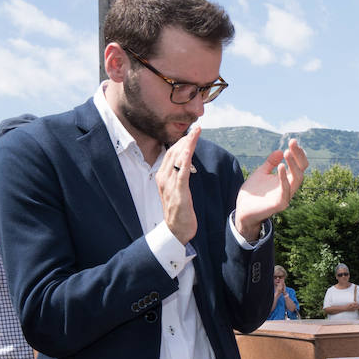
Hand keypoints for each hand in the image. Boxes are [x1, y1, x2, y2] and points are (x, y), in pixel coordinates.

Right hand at [155, 126, 199, 243]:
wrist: (176, 230)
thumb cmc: (179, 211)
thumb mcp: (178, 190)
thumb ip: (180, 176)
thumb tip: (187, 164)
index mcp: (162, 176)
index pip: (171, 153)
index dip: (181, 142)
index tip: (192, 132)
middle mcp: (163, 178)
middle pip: (173, 152)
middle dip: (185, 139)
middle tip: (197, 128)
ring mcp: (169, 184)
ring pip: (177, 159)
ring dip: (187, 144)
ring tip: (196, 132)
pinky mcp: (178, 192)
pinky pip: (181, 172)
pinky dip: (185, 159)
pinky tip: (190, 149)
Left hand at [235, 138, 306, 238]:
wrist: (243, 209)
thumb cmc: (253, 193)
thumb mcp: (261, 173)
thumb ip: (270, 163)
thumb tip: (279, 151)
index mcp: (286, 180)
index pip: (298, 165)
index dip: (297, 153)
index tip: (292, 141)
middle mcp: (289, 187)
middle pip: (301, 170)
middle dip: (298, 155)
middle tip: (292, 143)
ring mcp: (286, 196)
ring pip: (297, 179)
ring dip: (293, 165)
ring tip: (287, 152)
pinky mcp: (280, 204)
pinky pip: (286, 190)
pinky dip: (284, 178)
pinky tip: (281, 166)